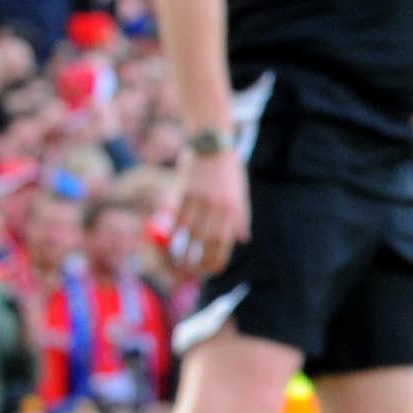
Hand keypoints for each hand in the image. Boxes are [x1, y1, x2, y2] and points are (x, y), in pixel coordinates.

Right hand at [165, 147, 248, 276]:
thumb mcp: (240, 192)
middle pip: (207, 240)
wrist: (213, 142)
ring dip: (182, 249)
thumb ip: (240, 216)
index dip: (216, 259)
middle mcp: (219, 205)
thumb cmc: (228, 169)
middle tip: (191, 269)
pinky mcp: (185, 190)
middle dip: (199, 260)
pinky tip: (170, 240)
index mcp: (235, 208)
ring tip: (179, 259)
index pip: (225, 242)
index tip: (210, 270)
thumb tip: (242, 239)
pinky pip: (177, 216)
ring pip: (190, 231)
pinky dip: (173, 231)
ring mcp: (201, 198)